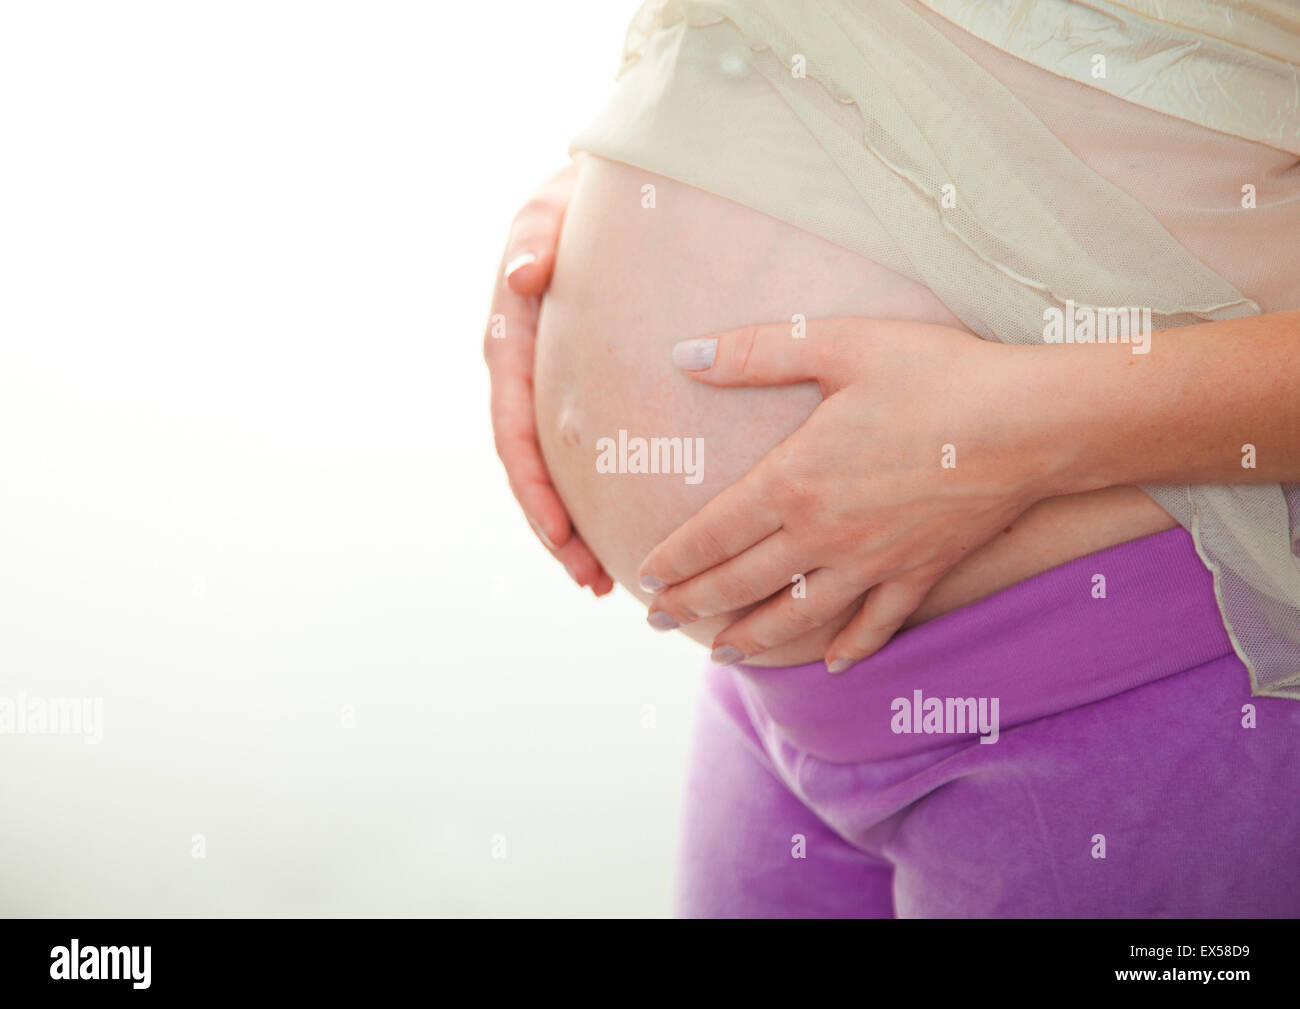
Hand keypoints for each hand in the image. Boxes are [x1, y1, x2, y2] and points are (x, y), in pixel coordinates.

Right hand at [484, 163, 612, 595]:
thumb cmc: (571, 201)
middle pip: (531, 469)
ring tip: (599, 578)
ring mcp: (546, 385)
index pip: (513, 429)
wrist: (590, 196)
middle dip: (554, 529)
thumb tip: (523, 272)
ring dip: (570, 528)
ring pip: (553, 470)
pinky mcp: (573, 386)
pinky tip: (616, 528)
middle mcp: (521, 374)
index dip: (533, 487)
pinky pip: (578, 451)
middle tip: (590, 580)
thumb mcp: (548, 209)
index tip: (560, 535)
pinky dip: (591, 494)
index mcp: (509, 342)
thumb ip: (536, 237)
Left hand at [638, 318, 1061, 668]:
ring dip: (754, 639)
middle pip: (742, 582)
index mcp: (794, 481)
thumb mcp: (839, 344)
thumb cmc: (936, 374)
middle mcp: (825, 534)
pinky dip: (852, 648)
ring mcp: (874, 562)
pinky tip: (833, 665)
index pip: (714, 532)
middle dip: (694, 606)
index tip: (646, 579)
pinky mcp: (921, 573)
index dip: (674, 559)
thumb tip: (683, 354)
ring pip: (798, 616)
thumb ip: (755, 352)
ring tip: (723, 656)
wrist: (1033, 422)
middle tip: (659, 623)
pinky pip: (876, 625)